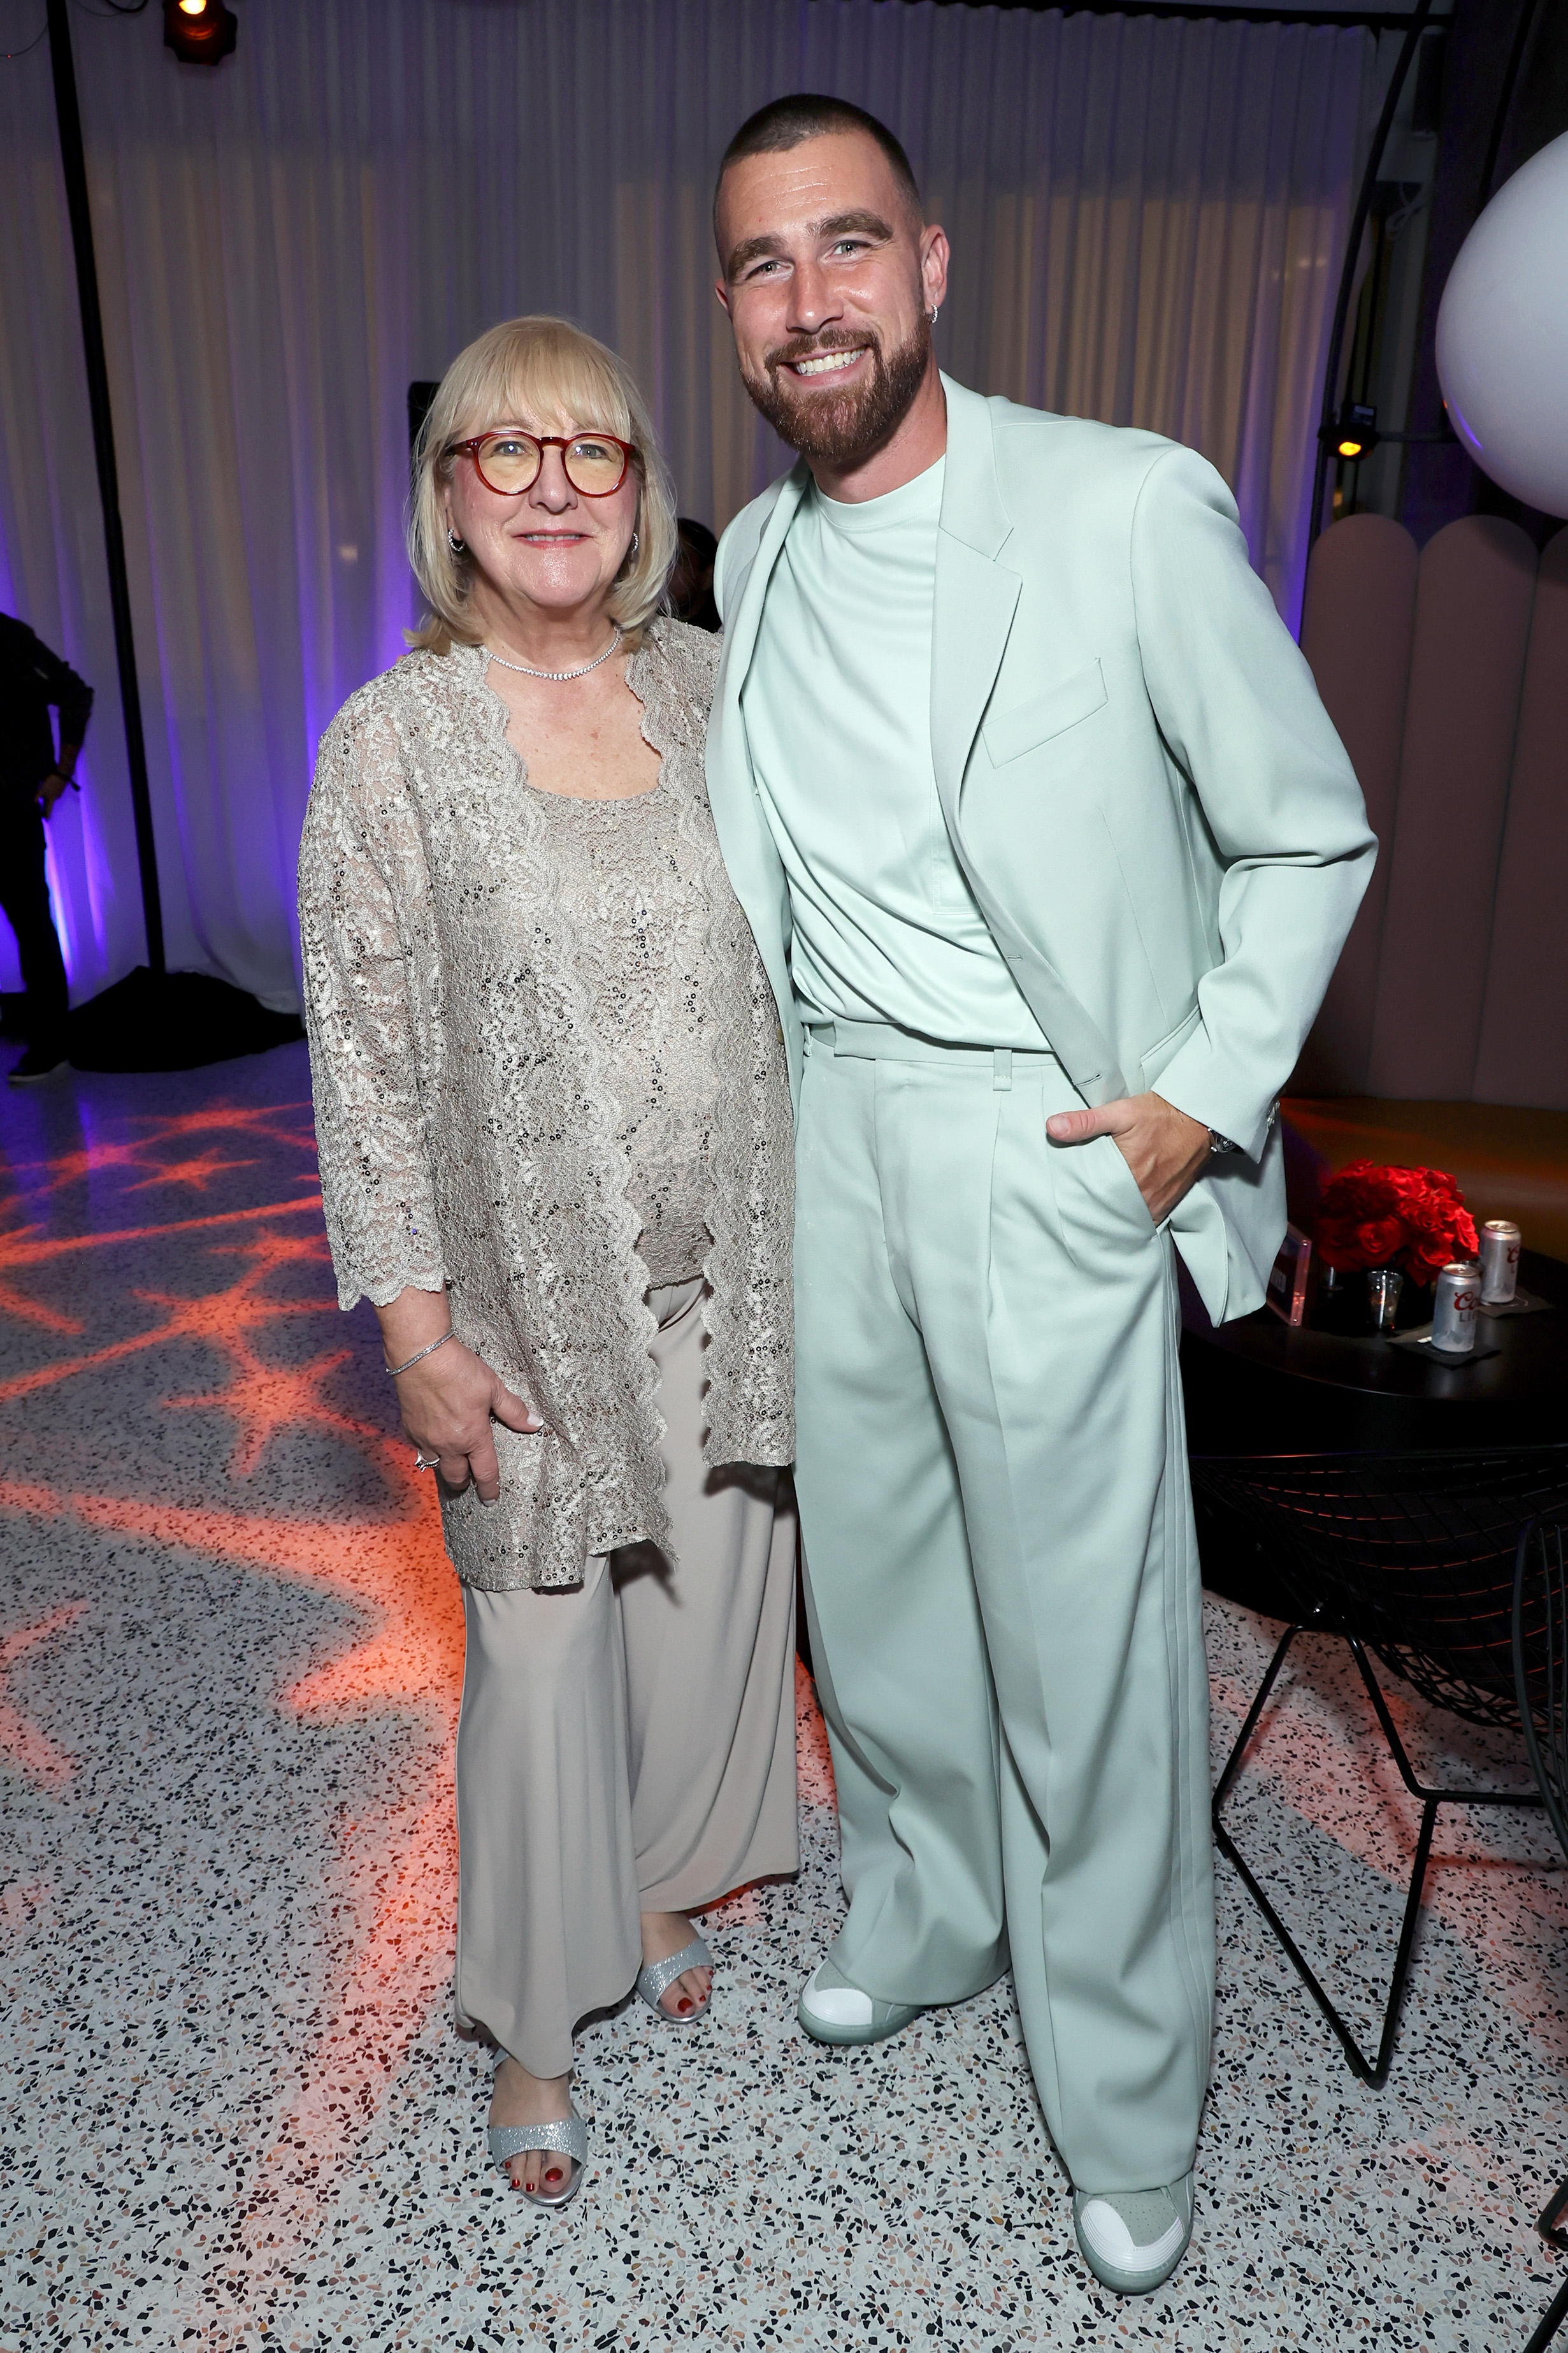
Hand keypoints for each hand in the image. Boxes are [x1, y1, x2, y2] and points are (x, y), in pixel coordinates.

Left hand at [36, 771, 69, 816]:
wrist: (62, 773)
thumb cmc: (51, 782)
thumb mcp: (41, 789)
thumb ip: (37, 796)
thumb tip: (34, 802)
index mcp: (51, 799)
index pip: (48, 810)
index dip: (47, 815)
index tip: (46, 821)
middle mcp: (56, 798)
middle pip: (50, 802)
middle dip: (46, 802)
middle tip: (41, 799)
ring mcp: (59, 793)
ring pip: (52, 795)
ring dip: (48, 794)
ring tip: (44, 788)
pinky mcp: (60, 788)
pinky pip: (54, 791)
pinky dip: (51, 789)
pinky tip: (49, 784)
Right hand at [396, 1339, 539, 1503]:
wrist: (421, 1357)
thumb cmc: (460, 1370)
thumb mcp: (493, 1387)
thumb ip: (514, 1410)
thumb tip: (536, 1423)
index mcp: (473, 1436)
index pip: (485, 1472)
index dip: (489, 1488)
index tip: (491, 1500)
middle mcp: (449, 1444)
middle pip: (456, 1477)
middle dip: (464, 1482)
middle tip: (469, 1480)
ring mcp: (426, 1439)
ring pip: (436, 1466)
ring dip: (445, 1468)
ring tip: (451, 1463)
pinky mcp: (410, 1429)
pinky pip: (420, 1449)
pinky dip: (428, 1450)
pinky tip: (433, 1441)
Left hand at [1045, 1090, 1210, 1225]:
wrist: (1197, 1118)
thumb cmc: (1160, 1115)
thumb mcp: (1121, 1112)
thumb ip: (1086, 1121)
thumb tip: (1053, 1127)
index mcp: (1127, 1175)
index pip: (1092, 1199)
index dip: (1077, 1201)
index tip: (1065, 1201)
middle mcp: (1144, 1195)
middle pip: (1109, 1212)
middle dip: (1093, 1211)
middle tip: (1076, 1209)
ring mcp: (1158, 1202)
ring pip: (1127, 1219)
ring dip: (1112, 1217)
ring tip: (1095, 1213)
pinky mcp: (1168, 1203)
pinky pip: (1146, 1220)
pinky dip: (1132, 1218)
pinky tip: (1119, 1213)